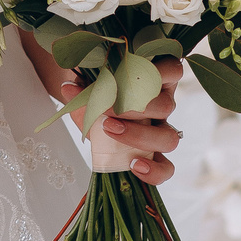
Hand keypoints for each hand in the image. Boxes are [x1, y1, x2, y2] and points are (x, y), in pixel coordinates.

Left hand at [54, 58, 183, 185]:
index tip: (126, 77)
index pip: (172, 69)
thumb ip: (84, 86)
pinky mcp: (158, 157)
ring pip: (170, 138)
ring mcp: (163, 131)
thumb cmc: (99, 94)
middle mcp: (164, 104)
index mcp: (156, 79)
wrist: (94, 115)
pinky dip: (153, 170)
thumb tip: (68, 88)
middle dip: (134, 110)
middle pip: (167, 107)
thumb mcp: (91, 86)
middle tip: (107, 113)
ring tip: (111, 133)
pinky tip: (133, 166)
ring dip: (139, 137)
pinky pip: (166, 169)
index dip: (157, 72)